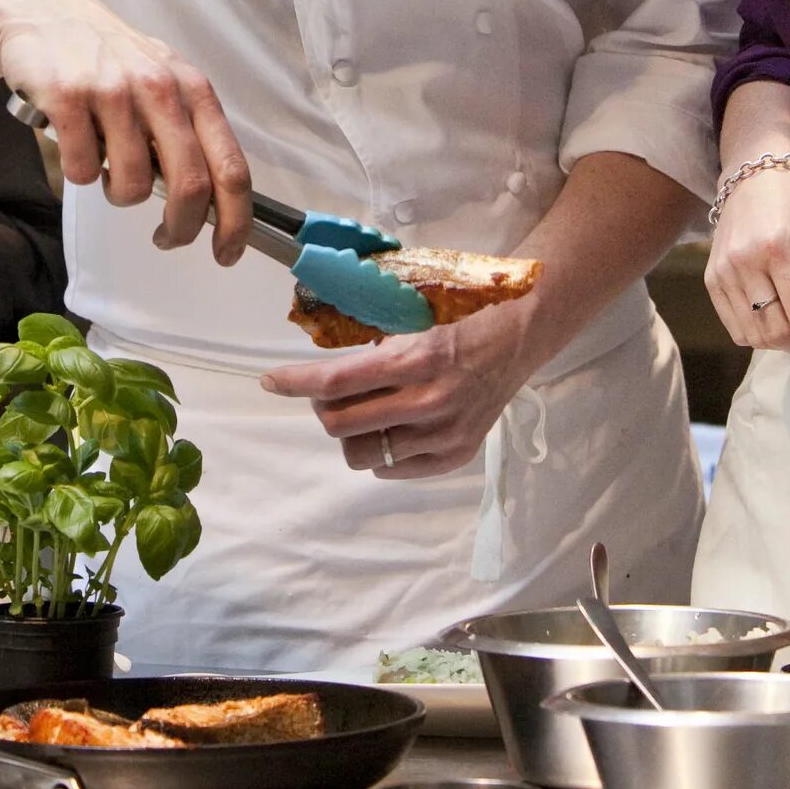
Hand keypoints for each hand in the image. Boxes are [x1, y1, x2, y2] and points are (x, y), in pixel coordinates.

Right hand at [0, 0, 251, 263]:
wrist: (45, 11)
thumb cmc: (110, 58)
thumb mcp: (163, 82)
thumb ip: (188, 132)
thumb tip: (213, 202)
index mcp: (193, 89)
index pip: (231, 168)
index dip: (235, 222)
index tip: (227, 253)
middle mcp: (159, 87)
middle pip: (188, 186)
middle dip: (179, 228)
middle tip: (165, 237)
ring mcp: (112, 91)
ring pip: (130, 186)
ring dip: (119, 193)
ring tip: (107, 166)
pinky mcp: (67, 97)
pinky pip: (82, 170)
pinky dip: (78, 171)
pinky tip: (73, 142)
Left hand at [259, 296, 546, 478]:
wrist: (517, 336)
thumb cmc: (460, 319)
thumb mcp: (412, 320)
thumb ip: (370, 346)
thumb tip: (318, 365)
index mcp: (414, 360)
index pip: (335, 382)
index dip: (294, 383)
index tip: (271, 381)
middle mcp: (428, 402)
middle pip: (340, 424)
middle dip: (321, 406)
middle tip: (328, 393)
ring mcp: (443, 434)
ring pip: (360, 453)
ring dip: (349, 431)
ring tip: (362, 410)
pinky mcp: (455, 455)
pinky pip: (390, 469)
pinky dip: (378, 451)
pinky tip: (390, 426)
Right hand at [705, 168, 789, 357]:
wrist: (754, 179)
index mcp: (779, 249)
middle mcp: (745, 263)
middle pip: (777, 330)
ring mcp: (723, 274)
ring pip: (754, 336)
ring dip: (784, 345)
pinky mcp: (710, 280)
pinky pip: (735, 328)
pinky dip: (759, 337)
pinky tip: (777, 323)